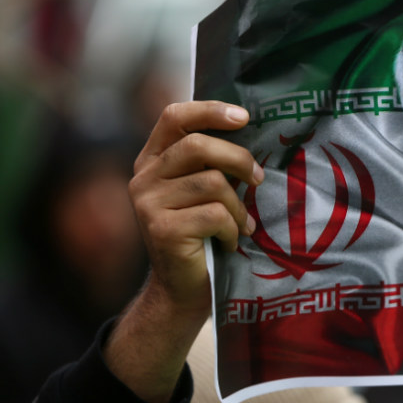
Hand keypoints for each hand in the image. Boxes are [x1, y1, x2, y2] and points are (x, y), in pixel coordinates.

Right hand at [105, 101, 262, 402]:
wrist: (182, 291)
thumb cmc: (202, 238)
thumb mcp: (202, 192)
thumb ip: (212, 163)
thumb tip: (253, 129)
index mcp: (153, 160)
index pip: (174, 116)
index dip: (210, 110)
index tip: (244, 116)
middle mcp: (143, 177)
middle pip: (198, 146)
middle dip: (238, 159)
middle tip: (258, 179)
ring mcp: (147, 203)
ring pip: (212, 183)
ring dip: (238, 206)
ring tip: (242, 223)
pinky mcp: (161, 229)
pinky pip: (214, 214)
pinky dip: (233, 228)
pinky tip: (232, 241)